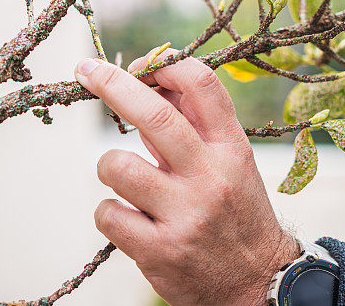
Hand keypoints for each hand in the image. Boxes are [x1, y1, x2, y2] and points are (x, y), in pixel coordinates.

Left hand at [75, 49, 299, 305]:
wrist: (256, 281)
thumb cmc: (237, 212)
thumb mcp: (231, 162)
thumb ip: (194, 127)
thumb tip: (149, 86)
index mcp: (231, 148)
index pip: (202, 85)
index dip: (164, 64)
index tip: (141, 65)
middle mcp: (210, 176)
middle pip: (155, 116)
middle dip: (113, 85)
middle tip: (87, 71)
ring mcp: (184, 214)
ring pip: (117, 167)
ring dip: (109, 167)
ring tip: (125, 180)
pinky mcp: (159, 249)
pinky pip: (107, 213)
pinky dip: (110, 211)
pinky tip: (130, 219)